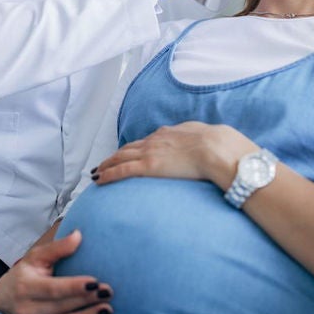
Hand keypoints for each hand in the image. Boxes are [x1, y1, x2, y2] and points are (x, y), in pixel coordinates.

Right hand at [0, 231, 112, 313]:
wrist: (5, 297)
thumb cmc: (26, 272)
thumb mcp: (37, 256)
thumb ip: (58, 247)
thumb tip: (78, 235)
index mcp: (25, 286)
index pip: (52, 289)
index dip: (73, 287)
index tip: (95, 282)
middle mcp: (27, 309)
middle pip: (60, 307)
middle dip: (85, 301)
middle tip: (107, 293)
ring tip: (107, 310)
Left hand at [91, 122, 257, 190]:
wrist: (215, 147)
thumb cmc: (215, 143)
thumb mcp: (204, 136)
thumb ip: (196, 139)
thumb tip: (200, 142)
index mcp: (168, 134)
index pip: (145, 142)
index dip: (133, 148)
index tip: (126, 154)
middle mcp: (154, 141)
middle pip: (128, 148)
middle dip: (114, 156)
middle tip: (103, 163)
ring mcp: (150, 153)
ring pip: (120, 158)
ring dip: (106, 165)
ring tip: (97, 172)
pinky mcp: (148, 166)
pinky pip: (122, 170)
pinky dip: (108, 174)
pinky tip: (99, 180)